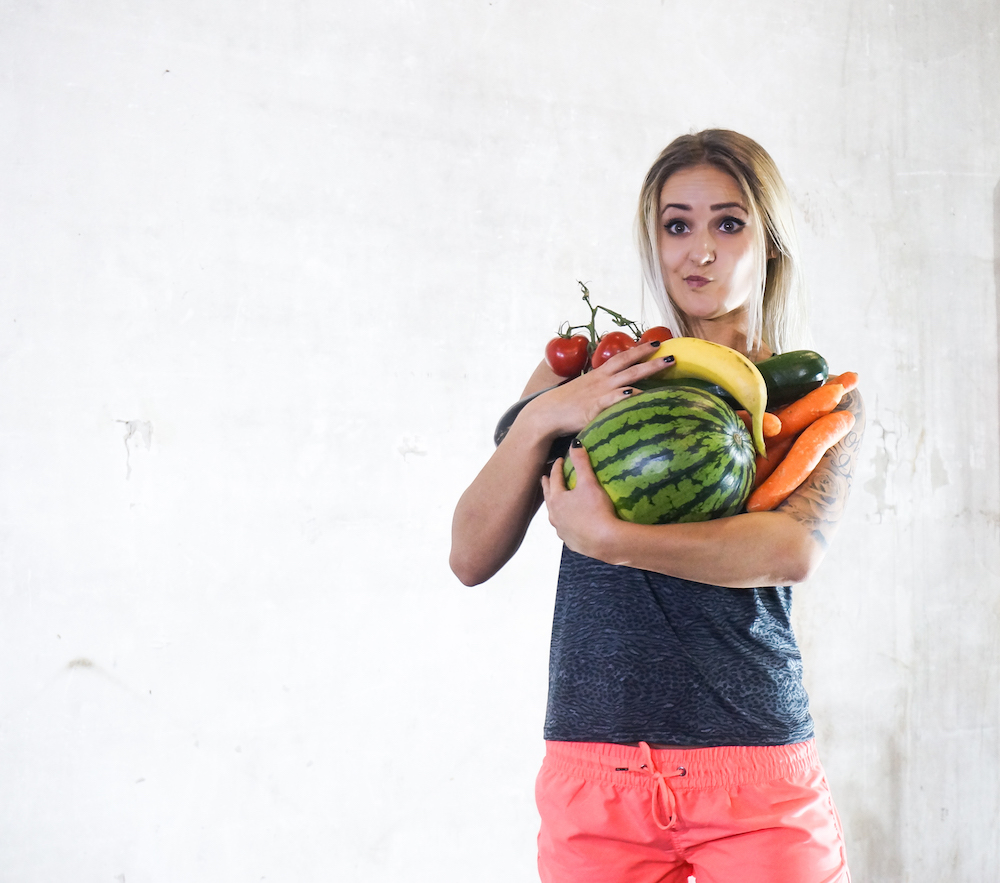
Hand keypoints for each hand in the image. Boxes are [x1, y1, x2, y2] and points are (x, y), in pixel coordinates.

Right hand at [522, 342, 673, 439]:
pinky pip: (612, 400)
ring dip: (648, 370)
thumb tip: (617, 391)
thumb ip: (601, 388)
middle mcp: (602, 380)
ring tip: (666, 366)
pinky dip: (624, 396)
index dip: (640, 350)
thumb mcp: (586, 390)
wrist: (547, 413)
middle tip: (671, 353)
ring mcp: (600, 393)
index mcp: (600, 375)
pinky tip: (636, 394)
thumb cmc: (567, 404)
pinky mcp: (594, 408)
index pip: (623, 358)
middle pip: (631, 365)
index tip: (657, 344)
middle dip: (651, 358)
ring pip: (628, 378)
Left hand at [541, 441, 620, 558]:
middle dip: (547, 486)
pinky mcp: (571, 542)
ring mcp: (561, 531)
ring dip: (554, 506)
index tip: (560, 460)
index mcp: (557, 499)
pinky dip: (565, 523)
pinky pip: (564, 530)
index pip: (554, 478)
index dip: (557, 468)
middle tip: (544, 478)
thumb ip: (582, 463)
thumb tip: (575, 443)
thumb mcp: (589, 483)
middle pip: (548, 497)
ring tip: (555, 501)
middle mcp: (555, 516)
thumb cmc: (596, 510)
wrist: (605, 541)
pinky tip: (569, 524)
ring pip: (554, 515)